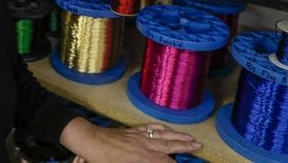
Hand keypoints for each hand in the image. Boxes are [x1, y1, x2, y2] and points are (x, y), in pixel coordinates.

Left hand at [61, 117, 201, 162]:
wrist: (89, 141)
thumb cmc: (101, 159)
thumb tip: (154, 162)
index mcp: (141, 158)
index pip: (166, 162)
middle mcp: (143, 145)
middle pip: (169, 145)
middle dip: (185, 146)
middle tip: (198, 146)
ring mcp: (137, 136)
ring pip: (162, 135)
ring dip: (178, 135)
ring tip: (190, 137)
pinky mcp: (131, 130)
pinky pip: (149, 128)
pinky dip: (160, 127)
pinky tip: (166, 127)